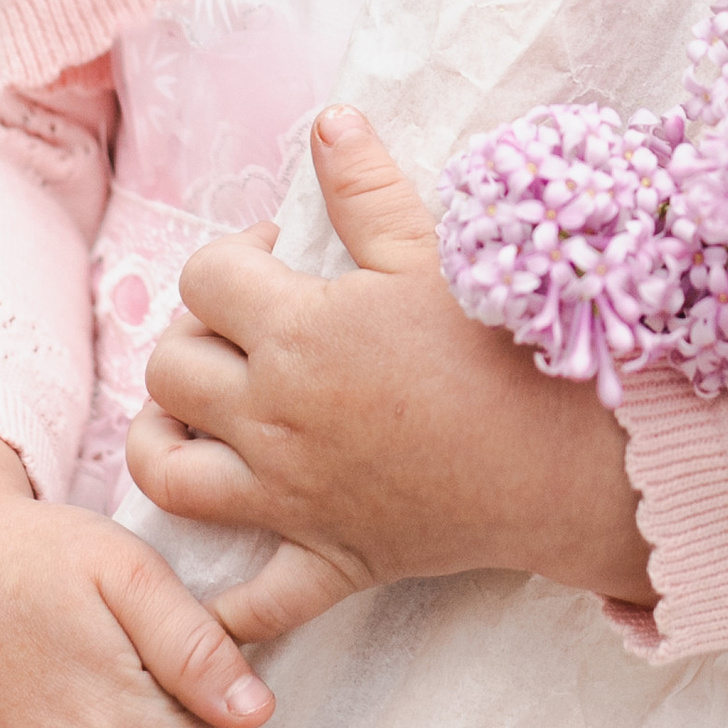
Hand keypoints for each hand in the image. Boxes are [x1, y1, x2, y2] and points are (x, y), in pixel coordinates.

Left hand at [124, 106, 657, 643]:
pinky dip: (220, 606)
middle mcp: (274, 416)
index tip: (274, 258)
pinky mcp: (325, 560)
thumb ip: (366, 187)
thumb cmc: (503, 347)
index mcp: (297, 333)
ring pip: (168, 474)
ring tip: (197, 417)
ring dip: (163, 441)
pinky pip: (250, 603)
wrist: (564, 458)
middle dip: (194, 338)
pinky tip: (212, 582)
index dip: (232, 257)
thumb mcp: (432, 251)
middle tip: (246, 331)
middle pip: (169, 369)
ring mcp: (290, 497)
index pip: (205, 280)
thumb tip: (327, 121)